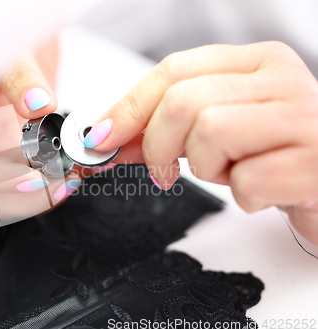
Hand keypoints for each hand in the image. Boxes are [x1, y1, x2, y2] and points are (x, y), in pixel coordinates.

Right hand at [0, 37, 81, 222]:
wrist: (17, 41)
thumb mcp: (4, 52)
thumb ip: (18, 77)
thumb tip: (38, 104)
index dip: (1, 181)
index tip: (34, 180)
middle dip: (32, 195)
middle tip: (65, 181)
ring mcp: (7, 151)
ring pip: (24, 192)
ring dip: (52, 191)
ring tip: (78, 173)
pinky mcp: (31, 151)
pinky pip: (46, 175)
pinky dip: (66, 175)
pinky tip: (83, 165)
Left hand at [84, 42, 317, 243]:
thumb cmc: (272, 155)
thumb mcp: (217, 131)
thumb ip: (166, 126)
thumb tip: (108, 135)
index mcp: (257, 62)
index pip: (175, 70)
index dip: (129, 106)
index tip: (102, 137)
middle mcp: (281, 82)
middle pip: (184, 102)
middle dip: (157, 145)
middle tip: (163, 170)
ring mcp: (303, 121)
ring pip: (210, 133)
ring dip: (205, 168)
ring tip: (230, 172)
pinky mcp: (313, 165)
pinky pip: (245, 181)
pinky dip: (240, 196)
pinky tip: (260, 190)